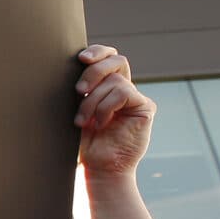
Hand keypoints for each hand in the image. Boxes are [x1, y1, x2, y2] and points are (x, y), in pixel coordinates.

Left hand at [74, 45, 153, 177]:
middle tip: (78, 90)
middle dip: (94, 71)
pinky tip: (101, 123)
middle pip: (115, 61)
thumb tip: (74, 63)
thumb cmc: (82, 141)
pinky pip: (125, 93)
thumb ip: (81, 89)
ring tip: (83, 121)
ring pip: (115, 81)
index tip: (81, 58)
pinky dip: (107, 106)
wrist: (97, 167)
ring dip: (93, 101)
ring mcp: (135, 98)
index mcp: (106, 86)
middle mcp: (122, 88)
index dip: (98, 51)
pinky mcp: (144, 107)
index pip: (108, 57)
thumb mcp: (76, 110)